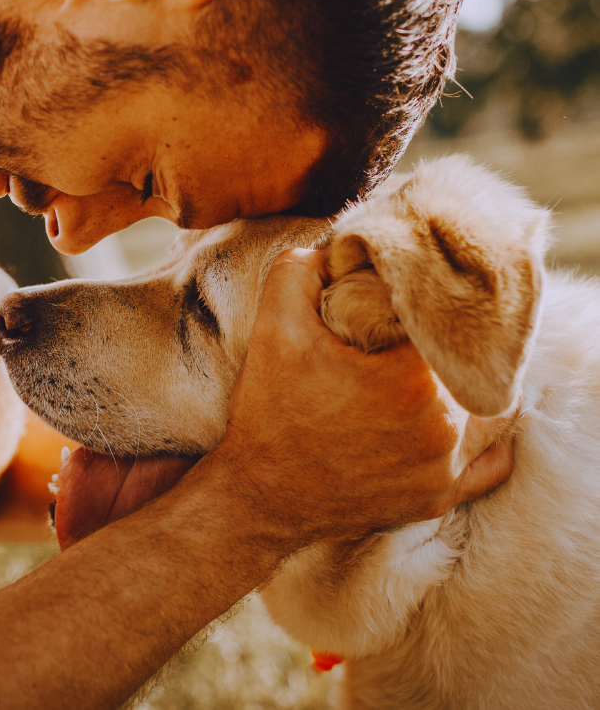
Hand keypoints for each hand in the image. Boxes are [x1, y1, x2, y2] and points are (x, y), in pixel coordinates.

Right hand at [217, 248, 514, 545]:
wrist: (257, 496)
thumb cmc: (268, 412)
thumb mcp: (274, 327)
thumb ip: (302, 269)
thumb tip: (335, 249)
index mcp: (413, 380)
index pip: (446, 321)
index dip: (424, 306)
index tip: (398, 307)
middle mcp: (443, 428)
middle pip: (471, 363)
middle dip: (444, 345)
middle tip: (408, 338)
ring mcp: (445, 470)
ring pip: (487, 408)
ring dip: (464, 386)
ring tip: (425, 373)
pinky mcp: (438, 498)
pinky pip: (489, 462)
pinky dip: (479, 438)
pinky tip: (447, 419)